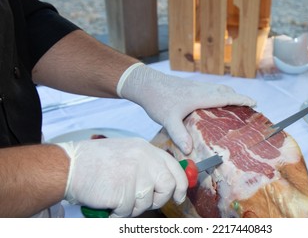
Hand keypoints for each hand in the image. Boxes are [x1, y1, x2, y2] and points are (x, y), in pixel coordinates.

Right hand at [55, 137, 187, 217]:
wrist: (71, 164)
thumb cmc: (95, 161)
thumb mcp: (128, 152)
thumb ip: (147, 163)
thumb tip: (165, 181)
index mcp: (146, 149)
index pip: (174, 169)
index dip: (181, 186)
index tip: (180, 196)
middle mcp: (145, 160)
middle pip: (168, 186)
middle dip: (159, 199)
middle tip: (144, 202)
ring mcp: (136, 174)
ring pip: (147, 202)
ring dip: (132, 206)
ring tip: (116, 196)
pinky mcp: (125, 191)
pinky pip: (128, 211)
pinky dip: (118, 212)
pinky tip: (108, 202)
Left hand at [117, 63, 255, 153]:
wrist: (146, 83)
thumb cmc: (158, 100)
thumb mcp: (168, 119)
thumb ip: (179, 134)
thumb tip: (189, 150)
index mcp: (200, 96)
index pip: (226, 97)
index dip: (241, 99)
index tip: (255, 102)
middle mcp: (201, 89)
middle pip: (225, 91)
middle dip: (238, 97)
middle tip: (248, 107)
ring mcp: (195, 86)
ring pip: (218, 88)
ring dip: (229, 94)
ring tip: (235, 105)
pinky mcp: (189, 86)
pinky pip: (211, 89)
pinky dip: (219, 94)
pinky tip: (213, 103)